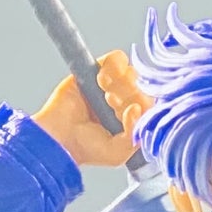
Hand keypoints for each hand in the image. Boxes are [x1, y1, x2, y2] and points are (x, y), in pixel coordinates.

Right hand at [30, 49, 150, 167]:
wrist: (60, 136)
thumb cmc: (88, 148)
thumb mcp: (117, 152)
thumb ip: (133, 134)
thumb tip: (138, 108)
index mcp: (133, 119)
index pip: (150, 105)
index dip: (141, 107)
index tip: (125, 115)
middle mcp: (125, 100)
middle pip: (143, 88)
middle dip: (129, 97)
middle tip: (112, 106)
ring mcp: (112, 84)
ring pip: (132, 73)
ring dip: (121, 84)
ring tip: (106, 96)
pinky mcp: (97, 69)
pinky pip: (117, 58)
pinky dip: (114, 67)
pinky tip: (102, 81)